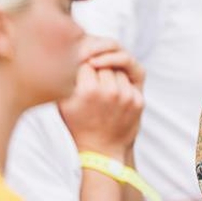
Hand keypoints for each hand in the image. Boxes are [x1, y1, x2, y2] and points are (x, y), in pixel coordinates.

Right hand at [58, 36, 143, 159]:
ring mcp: (126, 96)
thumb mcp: (62, 103)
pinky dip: (122, 82)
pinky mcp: (139, 100)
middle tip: (90, 80)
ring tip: (101, 90)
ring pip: (118, 68)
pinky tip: (113, 96)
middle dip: (95, 67)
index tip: (76, 70)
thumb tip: (71, 50)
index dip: (79, 64)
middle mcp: (109, 92)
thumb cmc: (77, 124)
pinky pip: (130, 79)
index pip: (84, 60)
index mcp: (86, 92)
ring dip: (110, 72)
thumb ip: (66, 77)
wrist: (101, 151)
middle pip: (102, 62)